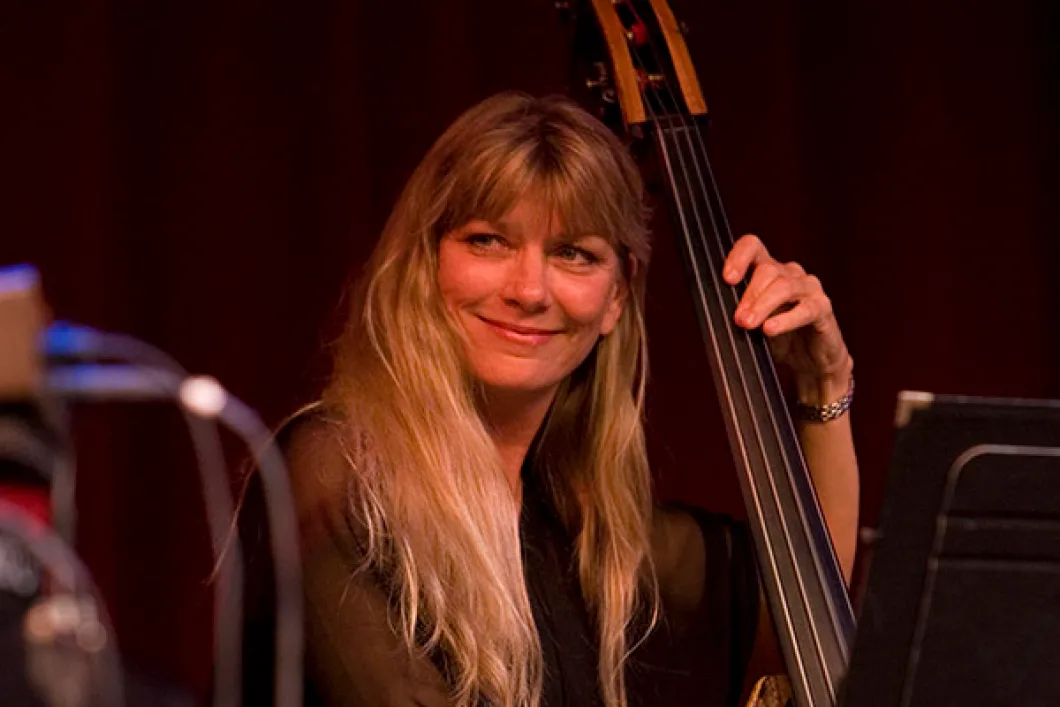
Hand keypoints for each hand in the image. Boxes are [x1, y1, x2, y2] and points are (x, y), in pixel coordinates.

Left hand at [722, 234, 852, 403]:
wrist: (809, 362)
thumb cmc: (778, 338)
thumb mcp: (752, 323)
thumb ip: (738, 311)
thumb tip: (713, 311)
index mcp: (768, 270)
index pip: (752, 247)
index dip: (738, 257)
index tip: (727, 279)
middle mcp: (789, 273)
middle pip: (767, 270)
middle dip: (749, 294)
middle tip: (738, 318)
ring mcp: (808, 288)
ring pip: (784, 287)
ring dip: (763, 305)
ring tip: (748, 324)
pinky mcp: (822, 308)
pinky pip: (806, 309)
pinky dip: (786, 319)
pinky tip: (770, 329)